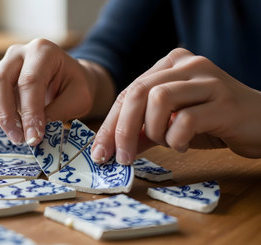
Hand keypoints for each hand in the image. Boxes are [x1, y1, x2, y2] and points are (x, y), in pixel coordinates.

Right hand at [0, 38, 113, 145]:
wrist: (66, 77)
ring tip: (3, 127)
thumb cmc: (72, 87)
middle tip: (19, 139)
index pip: (30, 82)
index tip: (33, 138)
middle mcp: (17, 52)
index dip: (30, 113)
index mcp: (43, 51)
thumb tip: (34, 130)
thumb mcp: (79, 98)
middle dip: (6, 116)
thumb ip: (59, 111)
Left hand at [91, 48, 260, 163]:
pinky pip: (186, 120)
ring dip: (154, 131)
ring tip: (167, 143)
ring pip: (159, 100)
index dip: (110, 124)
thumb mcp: (170, 124)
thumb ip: (142, 131)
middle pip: (137, 92)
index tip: (99, 152)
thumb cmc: (212, 121)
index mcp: (170, 64)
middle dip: (121, 129)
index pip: (128, 92)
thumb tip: (110, 148)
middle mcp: (187, 65)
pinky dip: (177, 139)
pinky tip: (184, 145)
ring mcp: (208, 80)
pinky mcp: (225, 102)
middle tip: (120, 158)